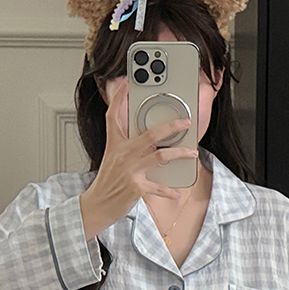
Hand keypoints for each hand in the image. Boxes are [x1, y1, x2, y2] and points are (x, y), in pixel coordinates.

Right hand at [79, 78, 197, 239]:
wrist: (97, 205)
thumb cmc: (107, 183)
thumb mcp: (112, 159)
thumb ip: (124, 145)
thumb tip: (141, 138)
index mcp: (115, 145)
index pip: (114, 117)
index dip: (119, 99)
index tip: (126, 84)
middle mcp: (123, 154)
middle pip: (150, 135)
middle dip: (171, 127)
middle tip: (185, 122)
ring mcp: (130, 170)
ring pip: (160, 156)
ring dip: (179, 154)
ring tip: (191, 153)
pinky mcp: (136, 187)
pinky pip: (158, 187)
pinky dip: (169, 190)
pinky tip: (177, 192)